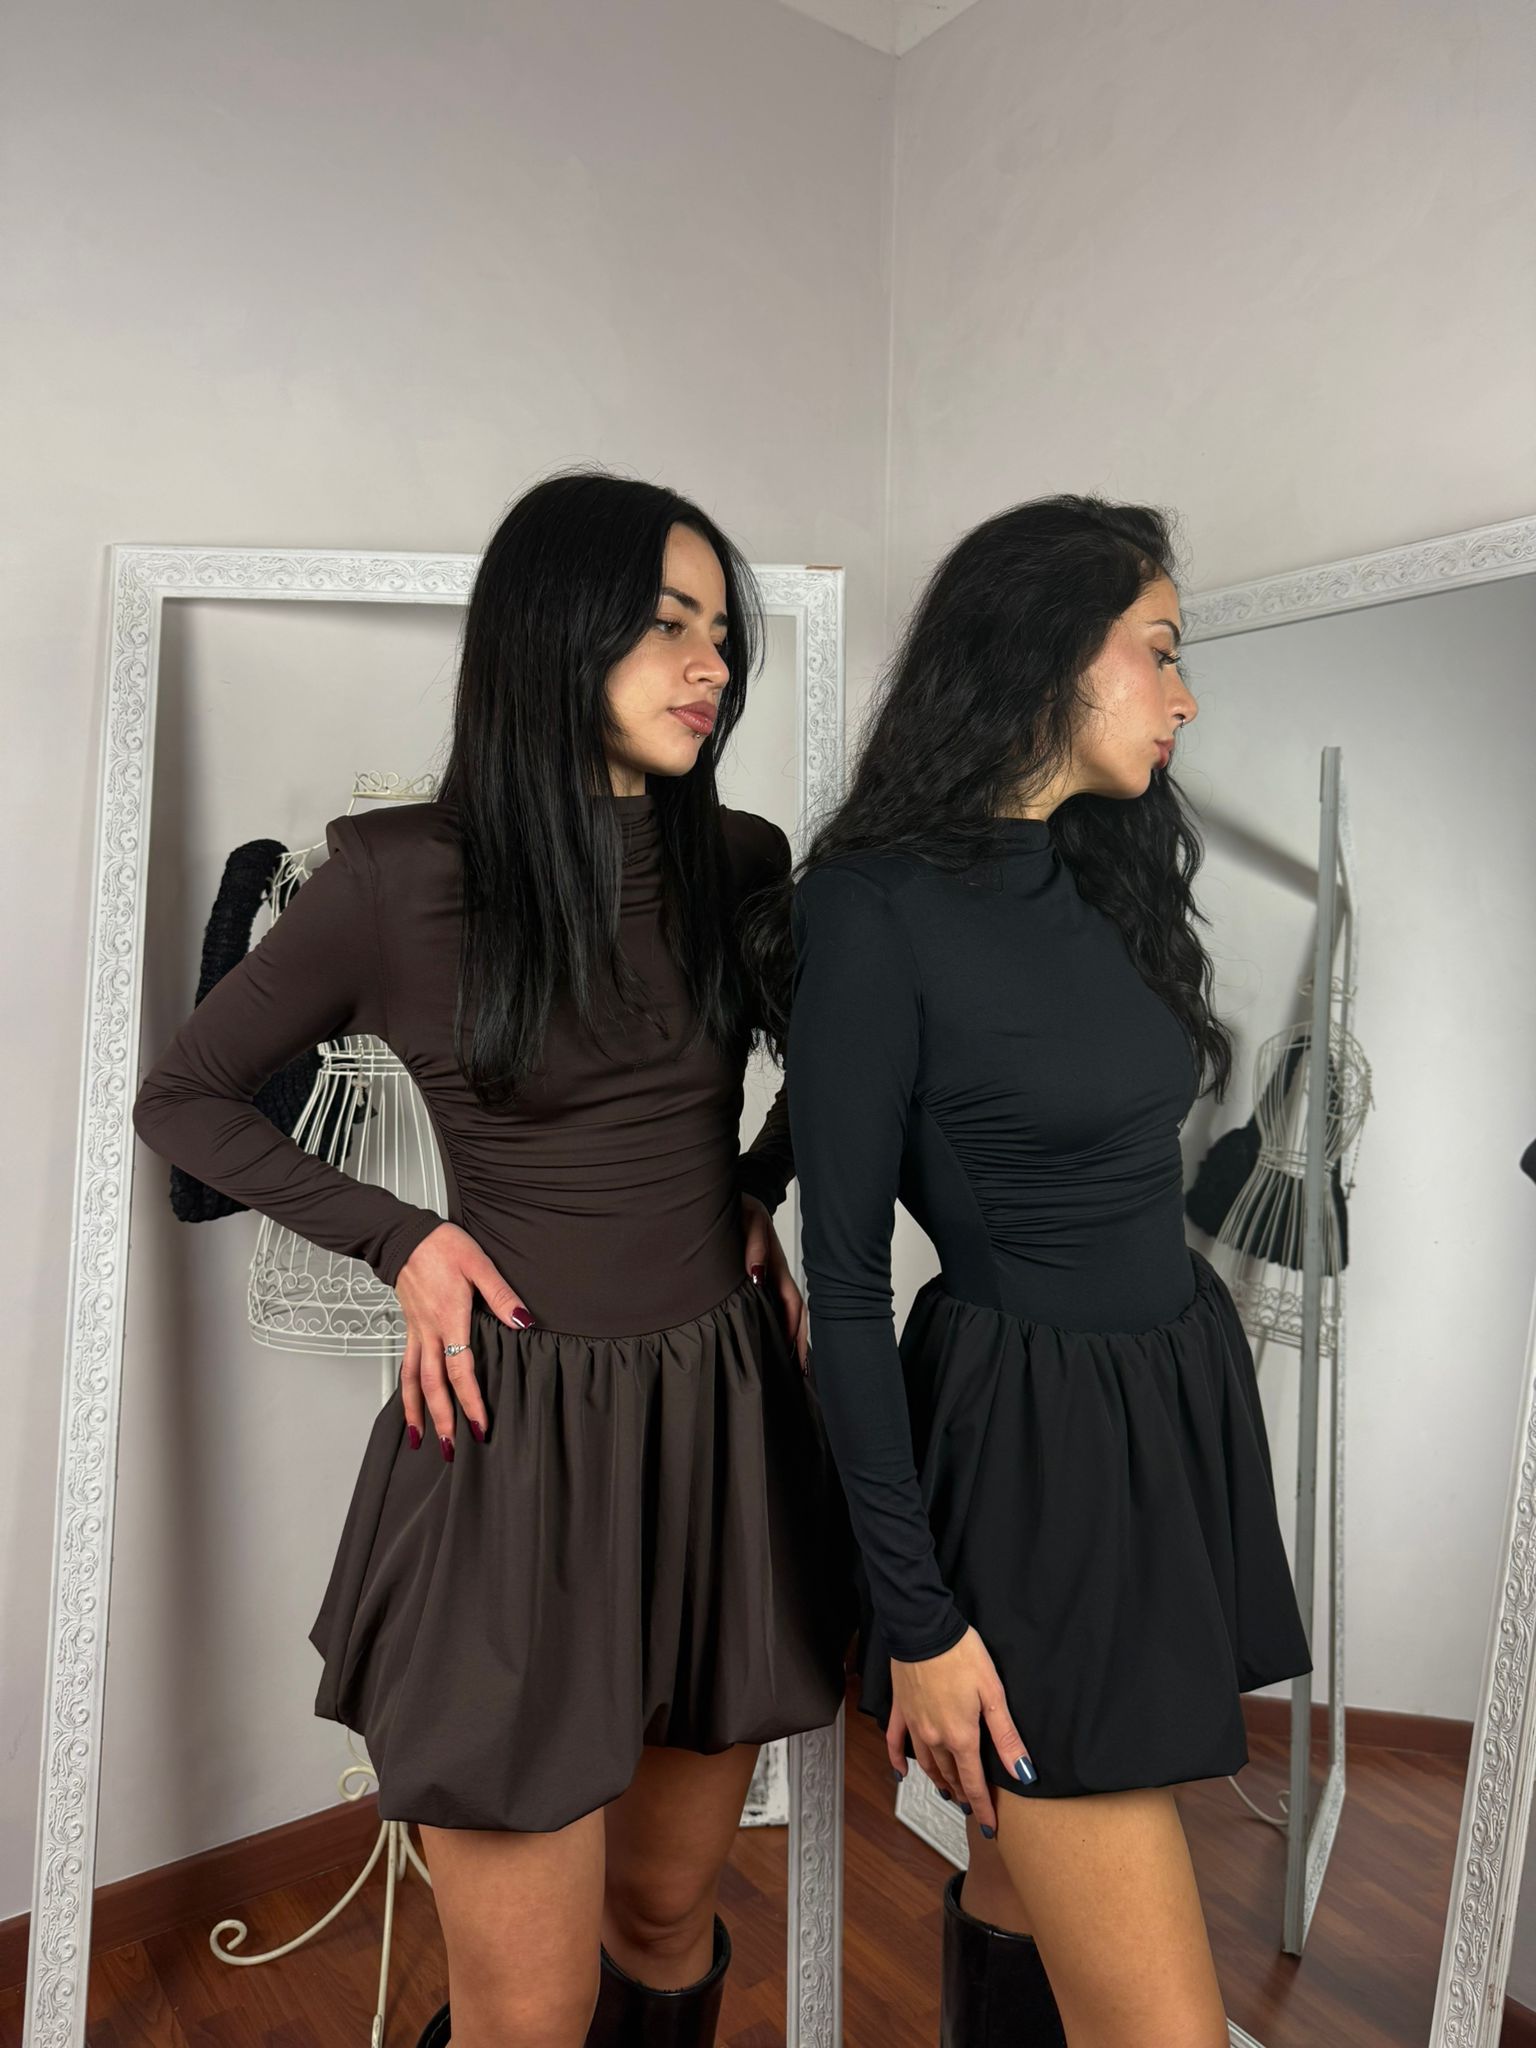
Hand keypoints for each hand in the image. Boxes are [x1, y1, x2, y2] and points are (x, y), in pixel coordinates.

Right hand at [394, 1222, 531, 1459]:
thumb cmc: (442, 1246)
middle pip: (433, 1385)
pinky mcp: (410, 1327)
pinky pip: (407, 1364)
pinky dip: (406, 1389)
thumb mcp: (479, 1264)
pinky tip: (410, 1402)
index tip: (480, 1426)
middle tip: (451, 1450)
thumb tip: (523, 1321)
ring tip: (420, 1439)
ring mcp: (416, 1331)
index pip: (461, 1370)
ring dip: (416, 1411)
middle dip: (442, 1419)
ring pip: (413, 1379)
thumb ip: (501, 1295)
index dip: (471, 1401)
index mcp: (449, 1318)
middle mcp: (429, 1331)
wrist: (404, 1236)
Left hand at [741, 1194, 807, 1368]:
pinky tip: (769, 1341)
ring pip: (784, 1314)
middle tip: (800, 1376)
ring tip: (790, 1369)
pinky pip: (771, 1306)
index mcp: (778, 1268)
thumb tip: (757, 1274)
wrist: (740, 1194)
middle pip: (794, 1317)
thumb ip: (754, 1246)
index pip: (793, 1306)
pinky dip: (775, 1325)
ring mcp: (770, 1278)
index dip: (794, 1332)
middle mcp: (777, 1276)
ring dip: (788, 1338)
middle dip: (798, 1344)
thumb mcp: (749, 1220)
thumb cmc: (743, 1207)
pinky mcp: (760, 1277)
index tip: (793, 1356)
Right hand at [886, 1627, 1033, 1832]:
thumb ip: (1006, 1737)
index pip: (974, 1783)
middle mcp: (935, 1737)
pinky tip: (902, 1773)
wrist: (924, 1628)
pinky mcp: (900, 1709)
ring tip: (949, 1794)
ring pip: (928, 1764)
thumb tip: (1023, 1772)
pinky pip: (896, 1743)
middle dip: (963, 1795)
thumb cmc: (961, 1654)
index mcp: (961, 1736)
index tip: (989, 1826)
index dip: (983, 1807)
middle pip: (952, 1775)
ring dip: (940, 1782)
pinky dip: (898, 1762)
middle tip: (972, 1808)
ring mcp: (915, 1724)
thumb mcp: (993, 1693)